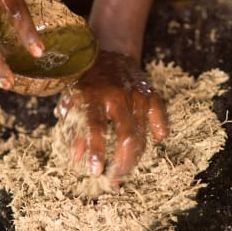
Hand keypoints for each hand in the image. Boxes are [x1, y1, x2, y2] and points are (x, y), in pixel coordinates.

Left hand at [57, 51, 167, 185]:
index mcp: (93, 96)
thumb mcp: (72, 101)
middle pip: (127, 136)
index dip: (97, 152)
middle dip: (123, 163)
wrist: (108, 52)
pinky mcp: (151, 93)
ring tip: (125, 168)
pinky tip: (153, 143)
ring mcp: (137, 94)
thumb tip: (77, 158)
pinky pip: (159, 117)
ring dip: (135, 156)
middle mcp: (117, 95)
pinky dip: (158, 132)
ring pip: (142, 134)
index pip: (96, 128)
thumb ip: (74, 129)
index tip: (95, 172)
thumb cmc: (86, 81)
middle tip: (115, 178)